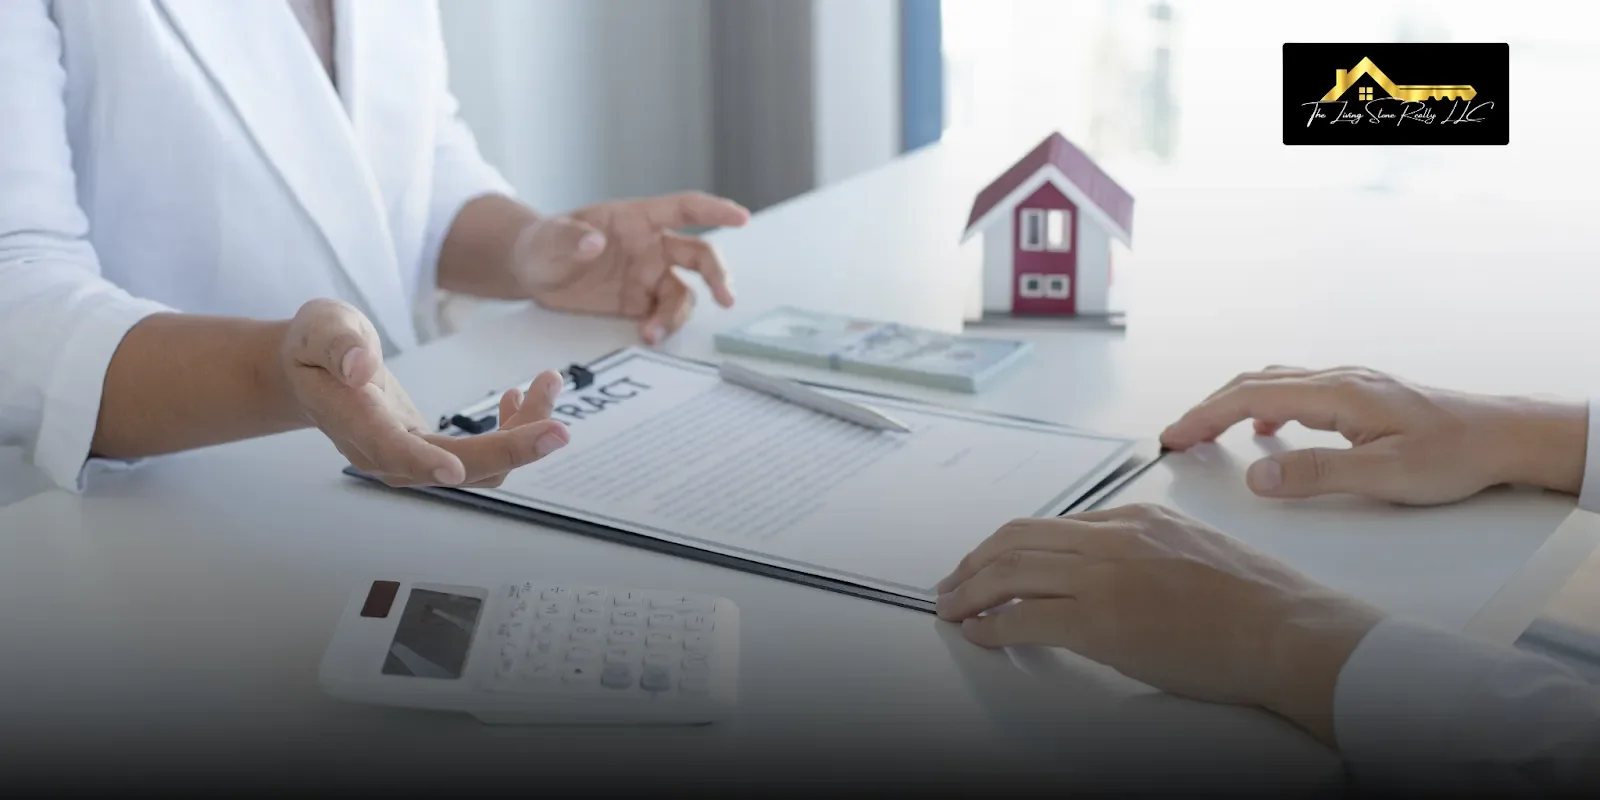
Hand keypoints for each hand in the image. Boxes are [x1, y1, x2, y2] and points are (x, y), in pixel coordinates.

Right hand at [280, 299, 570, 486]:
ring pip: (479, 466)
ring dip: (523, 433)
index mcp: (355, 422)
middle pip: (456, 468)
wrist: (313, 373)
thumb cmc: (316, 346)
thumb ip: (337, 343)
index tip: (456, 468)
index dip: (424, 460)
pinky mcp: (432, 454)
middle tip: (560, 429)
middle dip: (512, 451)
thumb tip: (359, 365)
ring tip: (549, 382)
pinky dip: (511, 430)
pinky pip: (480, 456)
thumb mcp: (320, 326)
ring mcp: (412, 460)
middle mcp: (386, 454)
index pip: (390, 449)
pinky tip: (519, 396)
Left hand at [511, 192, 749, 344]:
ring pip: (684, 293)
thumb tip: (595, 243)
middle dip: (717, 274)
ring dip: (677, 314)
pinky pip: (664, 315)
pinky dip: (662, 327)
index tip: (741, 218)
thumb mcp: (549, 238)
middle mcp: (651, 246)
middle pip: (699, 255)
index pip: (684, 209)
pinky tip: (646, 336)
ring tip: (653, 333)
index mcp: (637, 219)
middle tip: (726, 298)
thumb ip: (570, 238)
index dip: (715, 210)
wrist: (533, 272)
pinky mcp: (640, 303)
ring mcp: (648, 276)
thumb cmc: (543, 243)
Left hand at [935, 504, 1383, 745]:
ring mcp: (1106, 577)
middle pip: (1019, 537)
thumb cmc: (1261, 604)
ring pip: (1011, 571)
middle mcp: (1117, 537)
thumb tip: (1119, 575)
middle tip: (953, 582)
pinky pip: (1023, 618)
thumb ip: (1151, 552)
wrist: (1289, 631)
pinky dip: (990, 625)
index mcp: (1140, 518)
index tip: (996, 564)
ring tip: (951, 607)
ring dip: (970, 590)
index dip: (1014, 546)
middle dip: (976, 561)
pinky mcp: (1101, 622)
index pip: (1056, 524)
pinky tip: (979, 634)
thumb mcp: (1198, 551)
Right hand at [1160, 366, 1587, 504]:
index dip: (1204, 416)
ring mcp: (1350, 383)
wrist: (1505, 436)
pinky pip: (1297, 390)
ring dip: (1233, 403)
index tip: (1173, 436)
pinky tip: (1268, 428)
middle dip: (1207, 408)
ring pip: (1274, 383)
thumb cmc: (1454, 455)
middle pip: (1254, 382)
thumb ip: (1315, 474)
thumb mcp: (1383, 476)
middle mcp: (1339, 379)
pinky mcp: (1361, 395)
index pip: (1250, 396)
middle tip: (1177, 436)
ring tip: (1208, 431)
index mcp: (1337, 393)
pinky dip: (1265, 405)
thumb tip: (1256, 476)